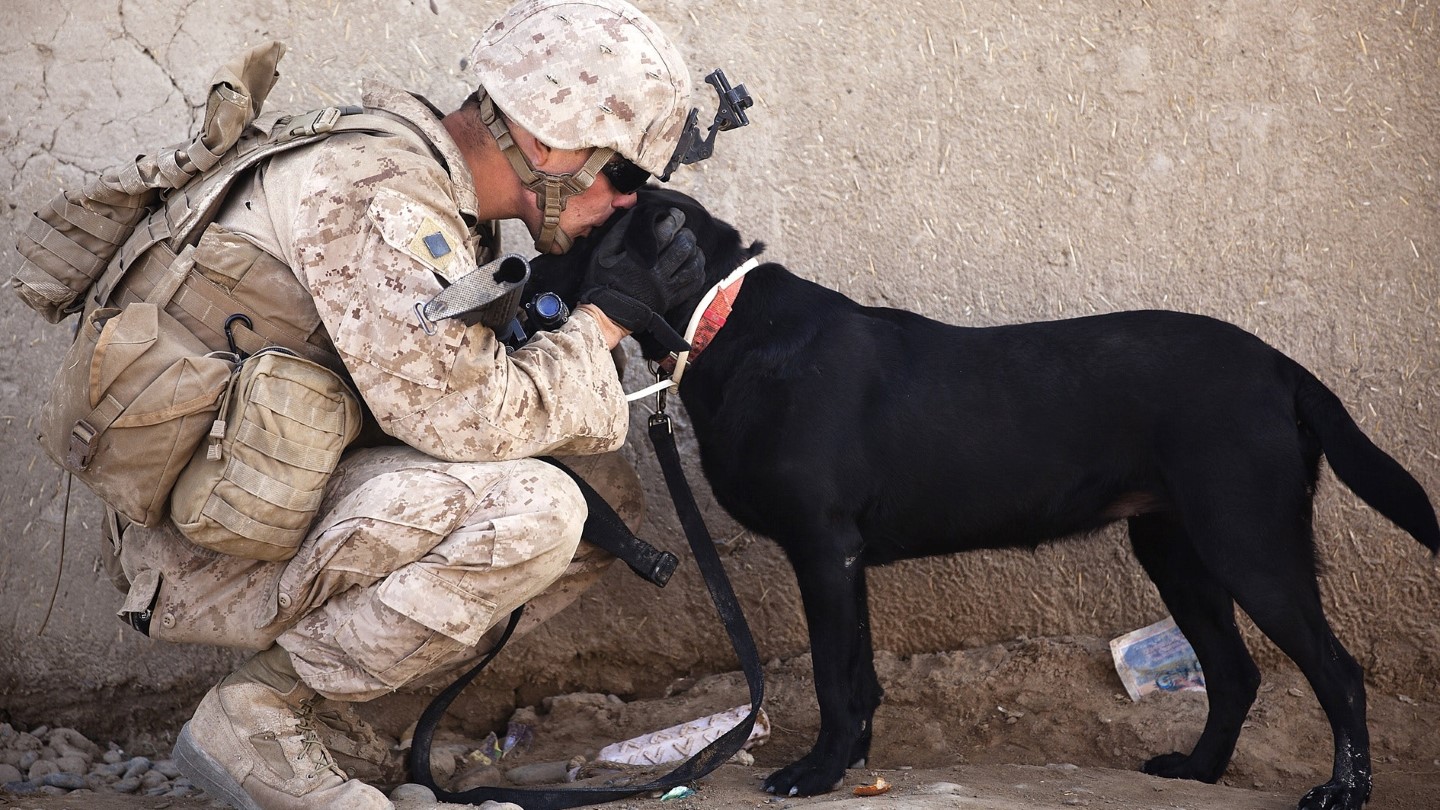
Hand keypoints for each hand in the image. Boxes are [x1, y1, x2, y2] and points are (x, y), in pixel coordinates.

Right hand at [580, 207, 705, 352]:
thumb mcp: (604, 252)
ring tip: (689, 246)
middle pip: (684, 246)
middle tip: (681, 231)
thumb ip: (621, 230)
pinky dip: (698, 270)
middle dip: (686, 233)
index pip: (667, 232)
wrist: (607, 314)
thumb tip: (638, 212)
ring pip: (693, 265)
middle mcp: (656, 274)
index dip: (675, 218)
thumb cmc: (603, 281)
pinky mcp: (671, 300)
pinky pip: (694, 284)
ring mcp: (666, 289)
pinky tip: (693, 264)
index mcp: (640, 260)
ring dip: (695, 252)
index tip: (674, 214)